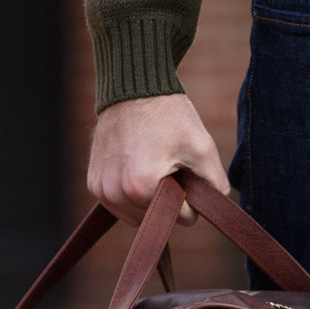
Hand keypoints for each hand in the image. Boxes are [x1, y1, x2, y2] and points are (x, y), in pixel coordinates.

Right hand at [87, 94, 230, 225]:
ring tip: (151, 165)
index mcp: (141, 188)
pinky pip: (121, 208)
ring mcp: (102, 191)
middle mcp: (116, 194)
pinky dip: (132, 195)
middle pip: (160, 219)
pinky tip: (136, 168)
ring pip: (140, 217)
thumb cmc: (169, 117)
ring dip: (150, 199)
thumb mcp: (203, 147)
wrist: (133, 89)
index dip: (191, 195)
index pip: (182, 218)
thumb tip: (216, 210)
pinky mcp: (94, 185)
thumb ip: (216, 185)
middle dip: (169, 197)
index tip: (184, 168)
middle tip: (168, 163)